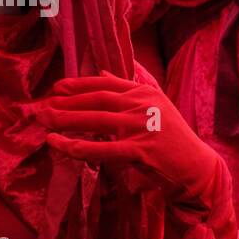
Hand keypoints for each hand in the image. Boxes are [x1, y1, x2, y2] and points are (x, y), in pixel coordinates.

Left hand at [31, 71, 220, 203]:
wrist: (197, 167)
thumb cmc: (173, 140)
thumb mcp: (154, 106)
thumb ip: (129, 87)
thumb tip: (101, 70)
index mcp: (144, 92)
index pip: (105, 83)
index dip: (79, 84)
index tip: (57, 87)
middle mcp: (143, 105)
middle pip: (96, 99)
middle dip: (66, 102)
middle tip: (42, 106)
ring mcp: (141, 126)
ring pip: (95, 120)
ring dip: (65, 120)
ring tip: (43, 121)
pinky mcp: (139, 151)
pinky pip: (100, 149)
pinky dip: (75, 146)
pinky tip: (57, 144)